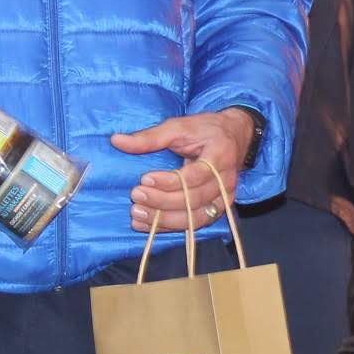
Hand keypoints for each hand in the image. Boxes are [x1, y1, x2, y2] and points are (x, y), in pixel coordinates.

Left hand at [114, 109, 256, 231]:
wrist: (236, 136)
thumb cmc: (206, 130)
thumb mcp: (179, 126)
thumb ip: (150, 137)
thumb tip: (116, 141)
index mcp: (219, 155)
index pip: (195, 175)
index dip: (169, 181)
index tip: (144, 178)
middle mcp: (226, 180)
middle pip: (194, 199)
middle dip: (162, 201)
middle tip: (136, 195)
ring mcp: (224, 198)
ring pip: (195, 218)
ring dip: (164, 219)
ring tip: (137, 214)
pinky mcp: (217, 209)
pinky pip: (194, 224)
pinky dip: (169, 227)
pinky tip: (147, 224)